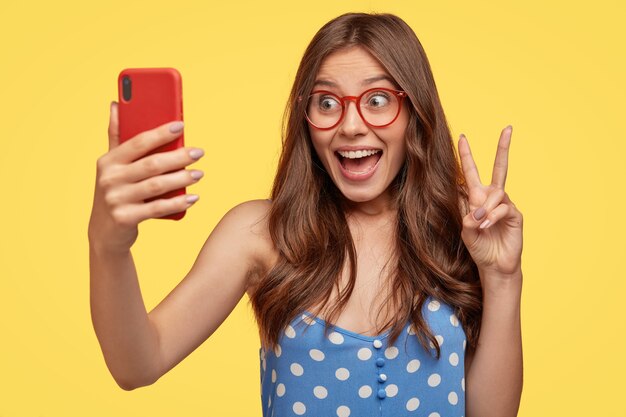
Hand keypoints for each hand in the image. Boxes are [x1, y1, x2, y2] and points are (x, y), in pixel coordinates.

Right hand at [87, 101, 203, 252]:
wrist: (104, 232)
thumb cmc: (115, 191)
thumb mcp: (111, 165)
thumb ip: (116, 136)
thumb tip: (115, 104)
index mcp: (108, 161)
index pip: (137, 142)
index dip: (160, 133)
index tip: (181, 125)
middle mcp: (110, 179)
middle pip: (151, 164)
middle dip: (178, 156)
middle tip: (198, 152)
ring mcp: (116, 200)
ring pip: (156, 185)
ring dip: (182, 179)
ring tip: (199, 173)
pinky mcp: (125, 218)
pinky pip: (157, 208)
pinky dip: (178, 203)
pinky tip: (193, 197)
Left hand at [458, 126, 522, 280]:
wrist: (494, 265)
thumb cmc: (479, 248)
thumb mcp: (466, 231)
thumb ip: (467, 216)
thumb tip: (476, 207)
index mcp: (476, 198)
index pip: (471, 173)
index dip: (467, 156)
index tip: (462, 138)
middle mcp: (492, 198)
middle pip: (499, 168)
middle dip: (503, 148)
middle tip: (508, 128)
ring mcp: (505, 205)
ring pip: (496, 192)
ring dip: (485, 207)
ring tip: (479, 222)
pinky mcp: (515, 215)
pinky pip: (503, 208)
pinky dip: (492, 215)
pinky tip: (486, 224)